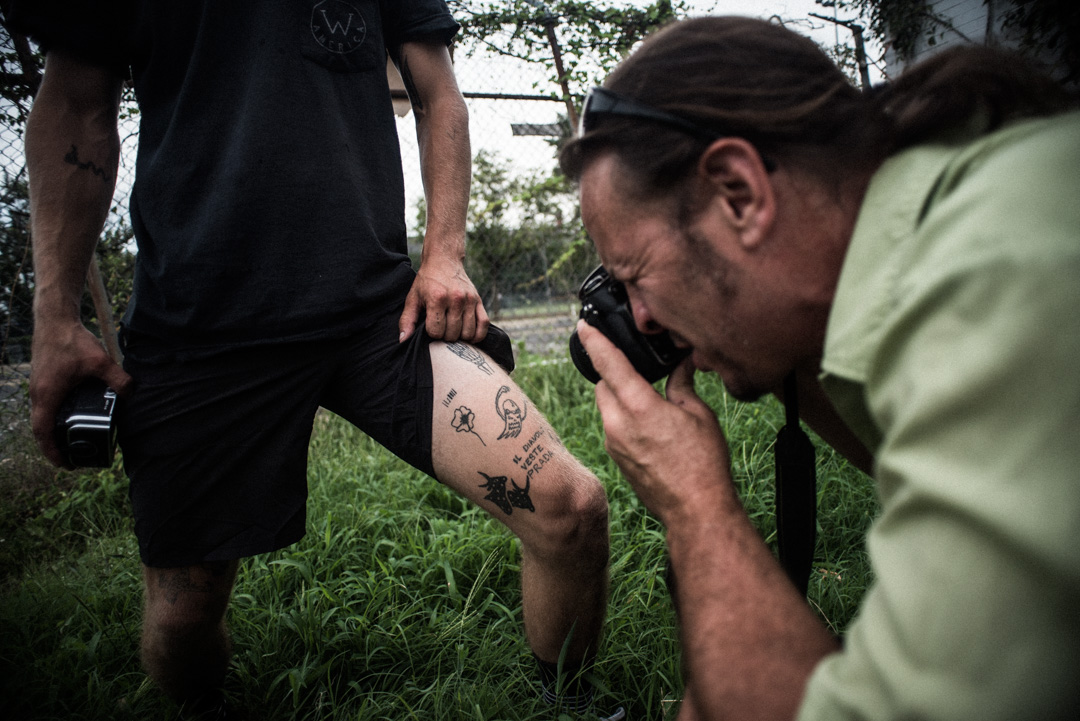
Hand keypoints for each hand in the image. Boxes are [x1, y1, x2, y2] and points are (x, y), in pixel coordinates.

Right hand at [29, 320, 132, 468]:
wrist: (54, 320)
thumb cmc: (71, 340)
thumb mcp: (99, 361)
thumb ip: (117, 379)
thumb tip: (132, 394)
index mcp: (48, 395)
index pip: (44, 432)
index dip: (52, 452)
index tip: (65, 464)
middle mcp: (38, 394)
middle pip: (40, 429)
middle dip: (53, 447)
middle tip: (71, 459)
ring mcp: (37, 387)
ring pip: (41, 418)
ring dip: (51, 433)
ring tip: (69, 442)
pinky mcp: (41, 380)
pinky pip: (43, 406)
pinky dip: (52, 418)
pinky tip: (67, 417)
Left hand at [399, 256, 488, 343]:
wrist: (444, 260)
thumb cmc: (427, 281)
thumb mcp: (413, 298)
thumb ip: (407, 320)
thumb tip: (403, 340)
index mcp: (437, 298)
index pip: (436, 332)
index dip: (432, 333)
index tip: (430, 325)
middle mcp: (455, 299)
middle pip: (452, 334)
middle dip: (445, 336)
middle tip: (441, 327)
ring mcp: (469, 300)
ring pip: (468, 333)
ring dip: (460, 337)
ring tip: (453, 330)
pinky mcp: (478, 300)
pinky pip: (483, 324)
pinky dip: (478, 335)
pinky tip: (470, 336)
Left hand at [576, 320, 734, 524]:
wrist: (694, 510)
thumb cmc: (703, 464)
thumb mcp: (699, 415)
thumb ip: (682, 385)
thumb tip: (681, 365)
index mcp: (639, 407)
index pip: (608, 363)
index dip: (594, 341)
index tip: (582, 326)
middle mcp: (618, 424)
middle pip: (603, 385)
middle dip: (614, 374)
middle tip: (636, 370)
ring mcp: (613, 444)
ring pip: (606, 408)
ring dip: (619, 398)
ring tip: (650, 404)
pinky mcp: (616, 459)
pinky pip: (612, 428)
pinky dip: (623, 420)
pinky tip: (649, 429)